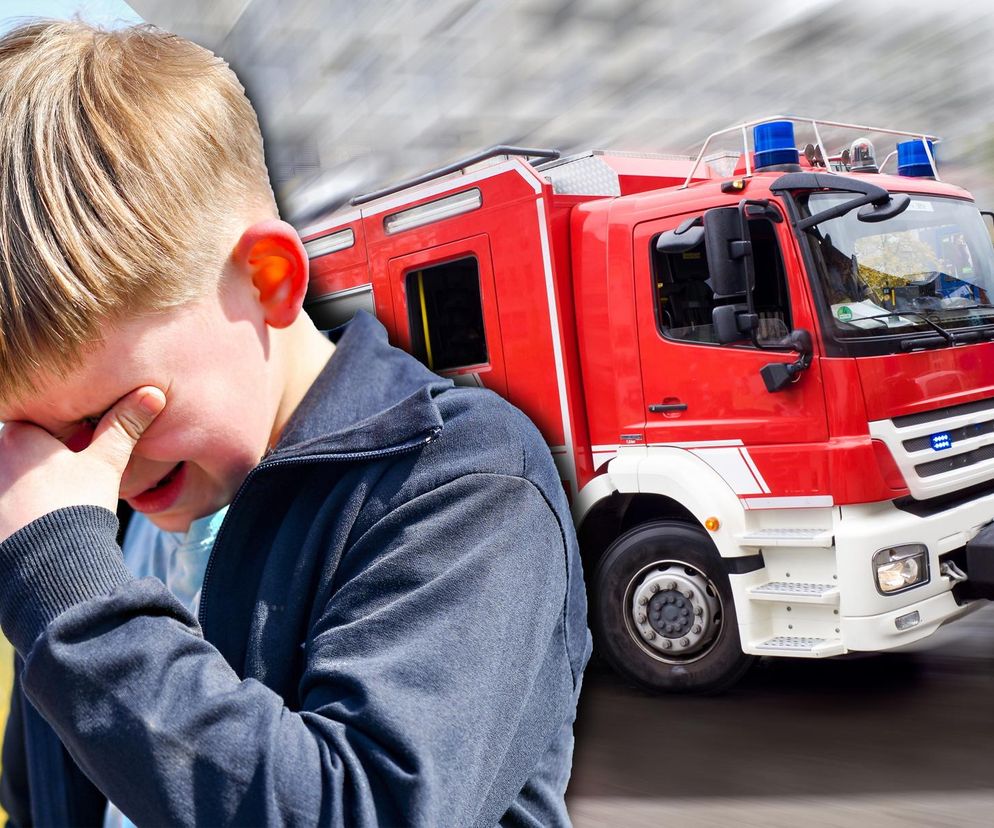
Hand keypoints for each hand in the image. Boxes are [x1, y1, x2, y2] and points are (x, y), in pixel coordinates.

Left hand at [0, 387, 165, 541]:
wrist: (52, 567)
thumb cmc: (76, 506)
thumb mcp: (105, 463)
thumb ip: (124, 426)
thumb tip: (153, 394)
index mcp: (16, 435)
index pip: (35, 416)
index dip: (58, 427)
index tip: (75, 440)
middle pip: (21, 444)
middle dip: (42, 453)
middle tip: (68, 470)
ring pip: (12, 472)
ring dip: (29, 479)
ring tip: (55, 497)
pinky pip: (9, 500)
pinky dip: (20, 505)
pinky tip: (40, 517)